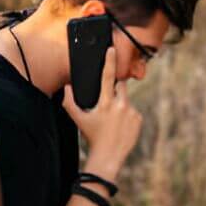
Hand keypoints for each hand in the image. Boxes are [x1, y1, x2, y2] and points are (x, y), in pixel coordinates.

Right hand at [61, 47, 142, 180]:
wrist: (108, 156)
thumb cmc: (92, 137)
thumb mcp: (78, 119)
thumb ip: (69, 102)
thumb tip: (67, 87)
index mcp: (105, 103)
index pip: (107, 77)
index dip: (109, 61)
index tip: (112, 49)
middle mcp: (120, 105)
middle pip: (121, 86)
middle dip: (115, 89)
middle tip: (108, 103)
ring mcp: (131, 112)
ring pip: (126, 100)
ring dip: (120, 105)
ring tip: (113, 120)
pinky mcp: (139, 119)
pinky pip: (133, 111)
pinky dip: (128, 115)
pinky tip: (121, 126)